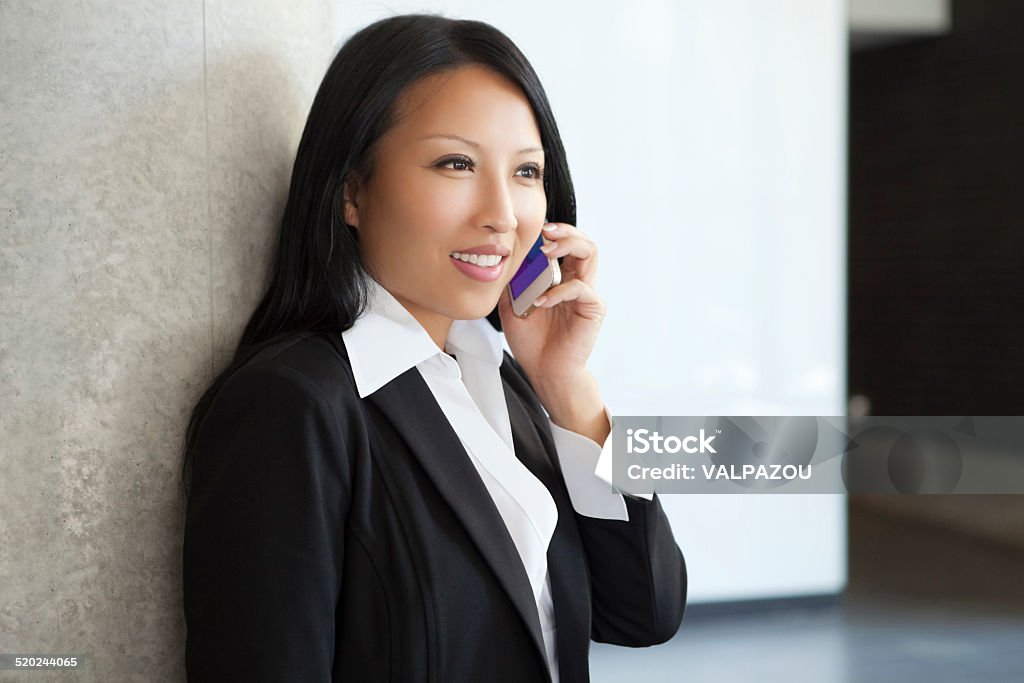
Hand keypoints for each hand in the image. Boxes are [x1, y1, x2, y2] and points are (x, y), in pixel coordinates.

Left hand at [497, 222, 605, 391]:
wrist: (545, 371)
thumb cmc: (532, 342)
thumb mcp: (511, 306)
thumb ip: (512, 282)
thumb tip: (503, 258)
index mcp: (559, 279)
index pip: (563, 245)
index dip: (552, 232)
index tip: (533, 230)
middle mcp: (575, 282)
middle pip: (582, 242)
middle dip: (564, 231)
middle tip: (545, 232)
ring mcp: (586, 294)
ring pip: (590, 254)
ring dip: (568, 246)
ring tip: (547, 252)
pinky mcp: (592, 308)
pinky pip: (580, 288)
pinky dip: (558, 291)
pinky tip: (542, 301)